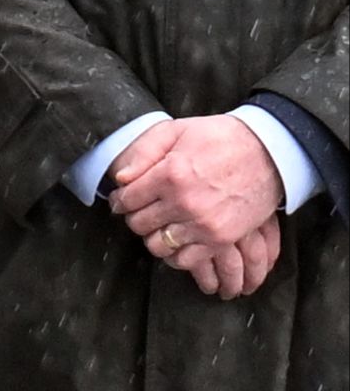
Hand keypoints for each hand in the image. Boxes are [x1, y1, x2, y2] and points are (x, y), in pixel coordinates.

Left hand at [110, 115, 286, 292]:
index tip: (124, 200)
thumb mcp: (177, 130)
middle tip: (145, 210)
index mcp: (170, 174)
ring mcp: (203, 223)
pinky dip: (177, 254)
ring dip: (155, 236)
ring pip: (157, 245)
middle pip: (138, 224)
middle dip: (136, 217)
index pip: (126, 200)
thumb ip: (144, 152)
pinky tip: (178, 240)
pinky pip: (186, 260)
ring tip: (162, 224)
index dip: (121, 200)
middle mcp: (184, 202)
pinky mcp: (222, 238)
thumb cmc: (221, 138)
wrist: (270, 152)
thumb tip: (120, 179)